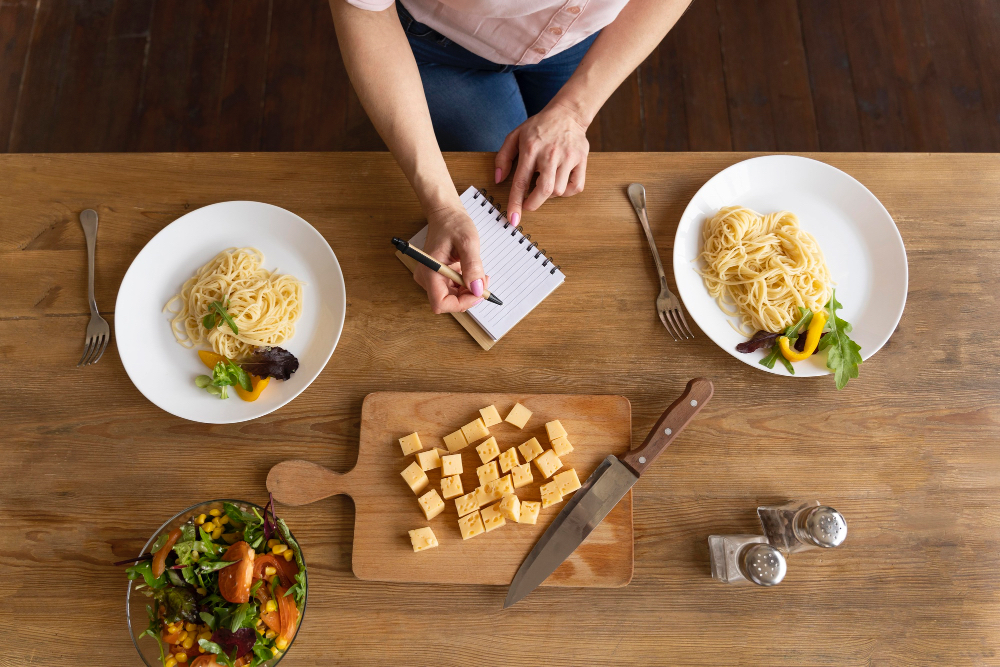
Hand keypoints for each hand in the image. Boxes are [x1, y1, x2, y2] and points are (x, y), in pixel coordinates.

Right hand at [414, 204, 487, 313]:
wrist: (446, 214)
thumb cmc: (454, 224)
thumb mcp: (468, 242)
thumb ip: (473, 267)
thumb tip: (477, 289)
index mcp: (430, 271)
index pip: (441, 303)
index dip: (461, 303)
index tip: (478, 292)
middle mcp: (426, 278)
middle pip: (447, 302)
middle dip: (468, 296)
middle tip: (483, 281)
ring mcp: (430, 278)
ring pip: (451, 298)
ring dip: (468, 291)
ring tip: (478, 274)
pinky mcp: (437, 276)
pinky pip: (452, 290)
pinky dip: (465, 285)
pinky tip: (471, 272)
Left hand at [495, 102, 589, 224]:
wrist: (567, 113)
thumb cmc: (538, 127)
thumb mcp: (514, 136)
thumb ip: (503, 158)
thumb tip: (498, 179)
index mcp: (531, 149)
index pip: (521, 182)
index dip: (516, 203)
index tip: (513, 219)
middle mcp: (550, 154)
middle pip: (544, 190)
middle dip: (533, 204)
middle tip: (528, 204)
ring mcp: (568, 157)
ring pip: (558, 190)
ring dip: (549, 195)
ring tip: (544, 183)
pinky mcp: (581, 159)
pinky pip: (575, 186)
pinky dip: (566, 192)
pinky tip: (559, 183)